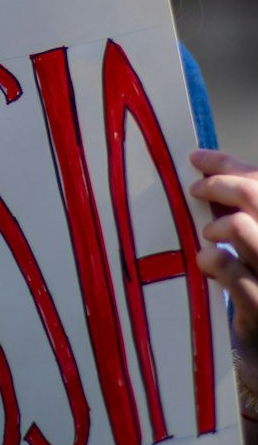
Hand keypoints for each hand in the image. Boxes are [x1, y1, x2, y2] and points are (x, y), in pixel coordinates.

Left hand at [191, 148, 257, 381]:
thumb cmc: (257, 286)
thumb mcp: (252, 246)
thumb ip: (240, 211)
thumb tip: (203, 167)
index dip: (229, 163)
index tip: (197, 157)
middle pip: (256, 196)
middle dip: (220, 185)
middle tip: (194, 189)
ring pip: (244, 229)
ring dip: (219, 226)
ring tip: (209, 235)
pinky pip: (236, 275)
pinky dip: (215, 262)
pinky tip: (206, 262)